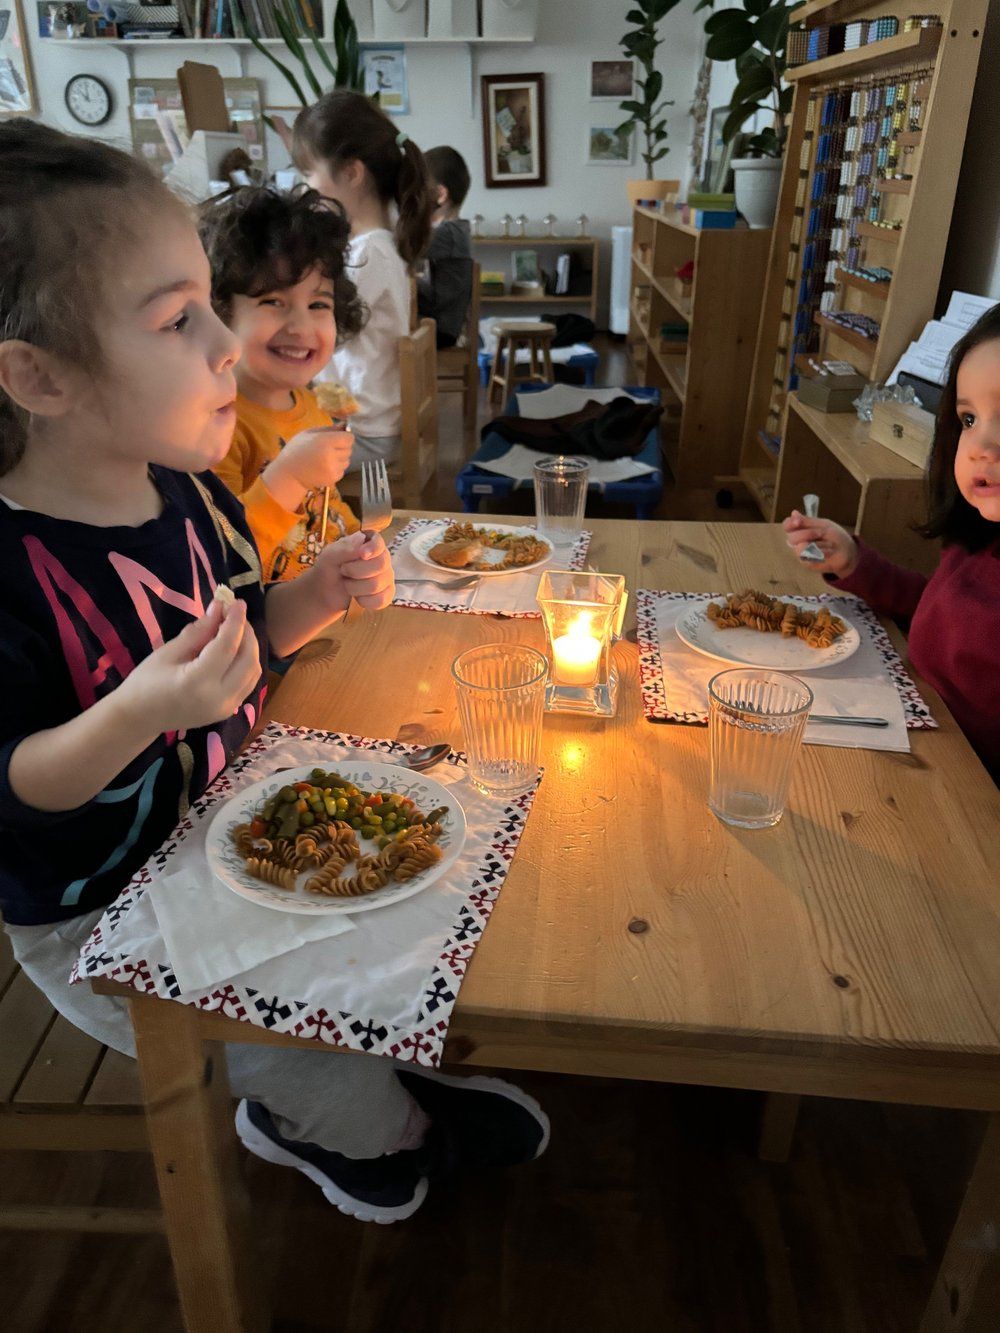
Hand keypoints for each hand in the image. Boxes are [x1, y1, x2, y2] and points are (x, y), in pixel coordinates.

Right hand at [119, 598, 260, 734]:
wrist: (140, 718)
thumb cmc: (146, 682)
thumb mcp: (168, 652)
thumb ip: (198, 632)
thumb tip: (219, 608)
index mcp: (197, 682)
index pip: (227, 647)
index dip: (235, 622)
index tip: (238, 602)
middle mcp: (219, 698)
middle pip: (248, 660)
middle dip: (247, 634)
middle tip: (235, 615)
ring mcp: (227, 708)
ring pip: (253, 672)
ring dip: (250, 648)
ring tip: (235, 629)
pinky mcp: (229, 711)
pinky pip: (248, 683)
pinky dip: (246, 663)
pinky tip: (234, 649)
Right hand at [265, 427, 353, 507]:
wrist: (289, 472)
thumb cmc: (297, 449)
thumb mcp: (310, 433)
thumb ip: (329, 429)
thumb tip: (345, 425)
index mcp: (326, 442)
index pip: (349, 439)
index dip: (345, 437)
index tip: (338, 438)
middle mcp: (331, 456)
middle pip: (349, 449)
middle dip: (342, 447)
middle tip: (328, 448)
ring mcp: (333, 469)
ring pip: (347, 460)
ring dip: (340, 458)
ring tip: (325, 458)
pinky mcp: (333, 479)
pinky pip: (342, 470)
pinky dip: (336, 468)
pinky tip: (324, 466)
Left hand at [313, 530, 394, 611]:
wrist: (327, 592)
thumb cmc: (330, 569)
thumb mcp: (330, 555)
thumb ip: (345, 548)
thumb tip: (361, 539)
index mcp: (369, 543)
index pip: (379, 543)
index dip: (373, 548)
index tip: (362, 554)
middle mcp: (382, 558)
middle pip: (380, 564)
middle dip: (356, 571)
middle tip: (343, 571)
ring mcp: (386, 577)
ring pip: (377, 585)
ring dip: (355, 588)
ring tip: (348, 584)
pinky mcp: (386, 594)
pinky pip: (381, 600)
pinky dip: (364, 601)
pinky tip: (357, 597)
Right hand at [783, 510, 858, 576]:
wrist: (847, 553)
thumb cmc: (835, 537)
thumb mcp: (823, 525)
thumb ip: (807, 521)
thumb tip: (793, 513)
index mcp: (800, 529)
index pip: (787, 525)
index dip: (790, 524)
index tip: (798, 522)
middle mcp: (798, 541)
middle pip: (792, 537)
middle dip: (809, 534)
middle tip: (821, 533)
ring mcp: (801, 553)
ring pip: (800, 548)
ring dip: (817, 543)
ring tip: (828, 544)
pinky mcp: (807, 563)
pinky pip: (810, 556)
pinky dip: (822, 552)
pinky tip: (828, 552)